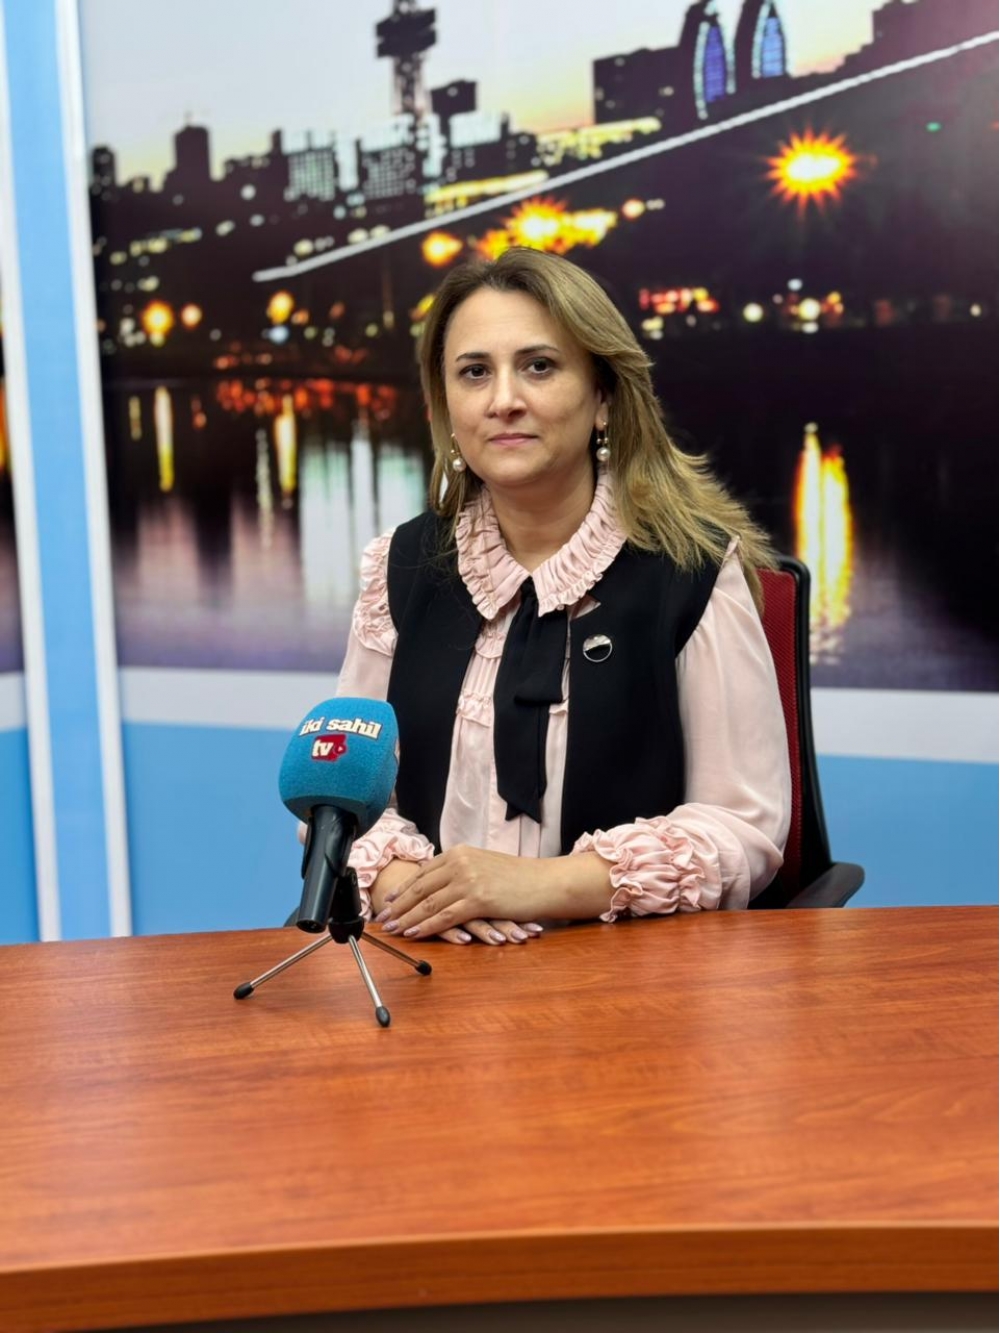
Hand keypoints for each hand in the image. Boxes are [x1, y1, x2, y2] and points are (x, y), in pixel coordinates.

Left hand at [376, 845, 556, 941]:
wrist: (546, 882)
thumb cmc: (521, 878)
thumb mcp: (486, 865)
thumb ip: (464, 870)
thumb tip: (444, 883)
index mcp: (460, 852)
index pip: (424, 872)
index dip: (405, 889)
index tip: (390, 901)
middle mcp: (460, 863)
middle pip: (420, 887)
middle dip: (398, 906)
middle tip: (381, 919)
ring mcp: (468, 880)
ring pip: (427, 903)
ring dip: (406, 919)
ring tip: (391, 930)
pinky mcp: (478, 900)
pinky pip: (444, 916)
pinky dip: (425, 927)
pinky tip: (414, 934)